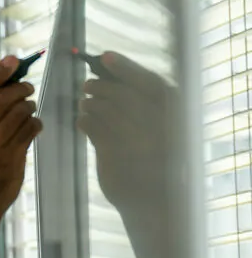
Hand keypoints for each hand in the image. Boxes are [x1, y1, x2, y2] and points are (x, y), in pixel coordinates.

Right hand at [0, 55, 42, 215]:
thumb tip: (5, 77)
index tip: (13, 60)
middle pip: (0, 101)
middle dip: (19, 89)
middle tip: (27, 87)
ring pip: (18, 114)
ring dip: (28, 106)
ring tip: (28, 108)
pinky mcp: (8, 161)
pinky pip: (28, 130)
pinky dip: (35, 122)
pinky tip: (32, 124)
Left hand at [77, 51, 178, 216]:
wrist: (152, 200)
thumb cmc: (154, 159)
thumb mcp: (154, 128)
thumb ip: (138, 103)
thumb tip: (109, 74)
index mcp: (175, 114)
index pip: (149, 83)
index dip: (126, 68)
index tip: (105, 56)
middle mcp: (158, 124)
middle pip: (122, 94)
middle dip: (100, 86)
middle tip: (87, 86)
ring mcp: (136, 139)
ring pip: (104, 108)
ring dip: (89, 103)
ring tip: (86, 105)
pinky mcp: (114, 153)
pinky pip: (92, 127)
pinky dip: (84, 120)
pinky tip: (83, 121)